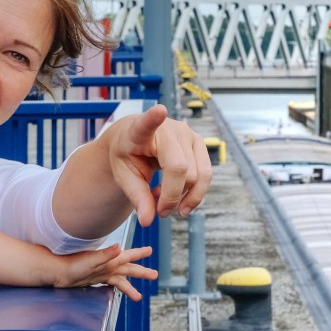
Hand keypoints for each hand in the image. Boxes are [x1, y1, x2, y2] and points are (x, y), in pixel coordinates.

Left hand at [51, 244, 156, 300]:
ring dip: (130, 287)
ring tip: (139, 297)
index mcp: (109, 259)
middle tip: (155, 275)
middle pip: (128, 268)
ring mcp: (101, 272)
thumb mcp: (91, 260)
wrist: (57, 271)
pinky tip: (120, 291)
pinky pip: (110, 283)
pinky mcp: (94, 279)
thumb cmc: (72, 264)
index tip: (150, 250)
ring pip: (121, 279)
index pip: (128, 256)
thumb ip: (105, 254)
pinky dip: (117, 287)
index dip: (139, 254)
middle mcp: (107, 265)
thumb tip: (120, 247)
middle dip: (141, 272)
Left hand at [108, 105, 211, 224]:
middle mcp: (168, 128)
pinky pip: (205, 175)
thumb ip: (136, 198)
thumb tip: (147, 221)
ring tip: (165, 204)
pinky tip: (177, 197)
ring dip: (183, 198)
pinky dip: (193, 193)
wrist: (136, 139)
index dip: (153, 118)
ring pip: (197, 175)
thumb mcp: (124, 177)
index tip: (159, 110)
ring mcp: (188, 134)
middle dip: (171, 198)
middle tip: (157, 211)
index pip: (147, 123)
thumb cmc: (128, 155)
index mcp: (139, 131)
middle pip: (180, 169)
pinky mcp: (199, 143)